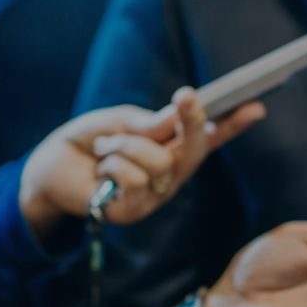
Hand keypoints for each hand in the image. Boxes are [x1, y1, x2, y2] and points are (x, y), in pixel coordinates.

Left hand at [20, 87, 264, 239]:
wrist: (51, 167)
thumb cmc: (90, 142)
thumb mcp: (121, 122)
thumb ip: (149, 124)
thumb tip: (175, 121)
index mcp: (172, 149)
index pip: (209, 137)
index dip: (233, 124)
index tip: (255, 106)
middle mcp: (171, 174)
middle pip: (195, 149)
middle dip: (193, 120)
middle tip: (186, 95)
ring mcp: (155, 195)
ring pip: (159, 160)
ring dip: (125, 144)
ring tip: (104, 148)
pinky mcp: (134, 211)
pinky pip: (134, 178)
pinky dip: (112, 163)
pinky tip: (101, 169)